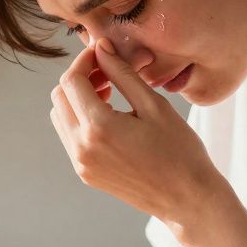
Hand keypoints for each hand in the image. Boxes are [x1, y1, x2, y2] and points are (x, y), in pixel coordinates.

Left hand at [50, 38, 222, 227]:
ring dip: (77, 99)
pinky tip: (109, 116)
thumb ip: (122, 74)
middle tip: (108, 72)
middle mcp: (81, 148)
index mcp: (98, 128)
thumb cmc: (179, 151)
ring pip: (60, 117)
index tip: (103, 52)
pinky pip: (70, 137)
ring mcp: (81, 164)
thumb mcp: (154, 105)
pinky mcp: (85, 173)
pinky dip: (81, 119)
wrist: (186, 198)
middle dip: (79, 78)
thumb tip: (101, 47)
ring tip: (110, 93)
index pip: (71, 81)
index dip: (84, 60)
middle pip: (60, 97)